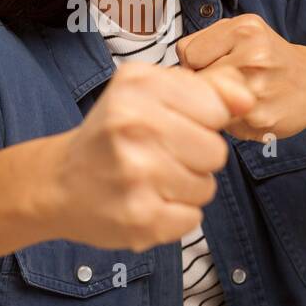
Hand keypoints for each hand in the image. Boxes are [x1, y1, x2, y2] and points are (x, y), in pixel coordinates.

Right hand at [44, 62, 255, 251]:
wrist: (57, 183)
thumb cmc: (111, 134)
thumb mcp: (147, 92)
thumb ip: (205, 90)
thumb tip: (248, 101)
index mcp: (138, 86)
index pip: (216, 110)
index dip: (202, 122)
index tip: (174, 126)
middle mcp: (134, 126)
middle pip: (215, 152)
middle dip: (195, 158)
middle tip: (159, 157)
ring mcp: (137, 175)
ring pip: (206, 187)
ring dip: (185, 188)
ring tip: (149, 180)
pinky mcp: (140, 217)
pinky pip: (192, 219)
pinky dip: (174, 216)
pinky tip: (145, 202)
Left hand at [175, 13, 305, 141]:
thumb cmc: (271, 57)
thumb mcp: (243, 31)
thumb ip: (205, 42)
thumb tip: (170, 73)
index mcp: (245, 30)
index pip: (186, 52)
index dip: (194, 62)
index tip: (211, 63)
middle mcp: (253, 58)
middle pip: (194, 80)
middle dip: (201, 84)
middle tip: (224, 82)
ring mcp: (257, 92)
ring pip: (205, 105)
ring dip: (213, 105)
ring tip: (237, 96)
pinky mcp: (260, 122)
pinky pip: (223, 125)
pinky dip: (230, 122)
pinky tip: (250, 111)